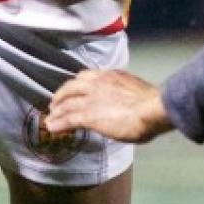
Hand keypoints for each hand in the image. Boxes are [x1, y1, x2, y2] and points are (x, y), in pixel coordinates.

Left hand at [46, 69, 173, 143]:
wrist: (151, 109)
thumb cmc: (152, 103)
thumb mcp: (135, 91)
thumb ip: (124, 94)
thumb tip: (126, 103)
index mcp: (111, 75)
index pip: (87, 77)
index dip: (77, 85)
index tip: (73, 91)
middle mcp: (98, 82)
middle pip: (71, 86)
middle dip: (62, 94)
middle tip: (56, 103)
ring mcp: (91, 98)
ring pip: (67, 103)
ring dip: (57, 110)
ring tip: (51, 118)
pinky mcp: (88, 115)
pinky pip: (68, 118)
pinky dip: (58, 123)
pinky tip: (52, 128)